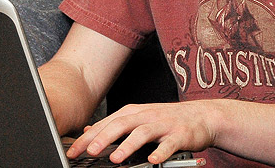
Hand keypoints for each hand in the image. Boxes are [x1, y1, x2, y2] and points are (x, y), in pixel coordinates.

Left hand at [65, 101, 215, 164]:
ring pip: (143, 133)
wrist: (201, 116)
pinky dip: (160, 152)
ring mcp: (163, 125)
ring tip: (116, 158)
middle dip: (104, 138)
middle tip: (90, 151)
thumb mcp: (138, 118)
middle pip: (121, 125)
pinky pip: (169, 145)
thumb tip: (89, 131)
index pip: (106, 124)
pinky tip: (153, 161)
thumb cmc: (165, 120)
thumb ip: (114, 124)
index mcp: (133, 113)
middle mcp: (146, 116)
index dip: (88, 137)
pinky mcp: (180, 135)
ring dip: (128, 146)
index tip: (73, 150)